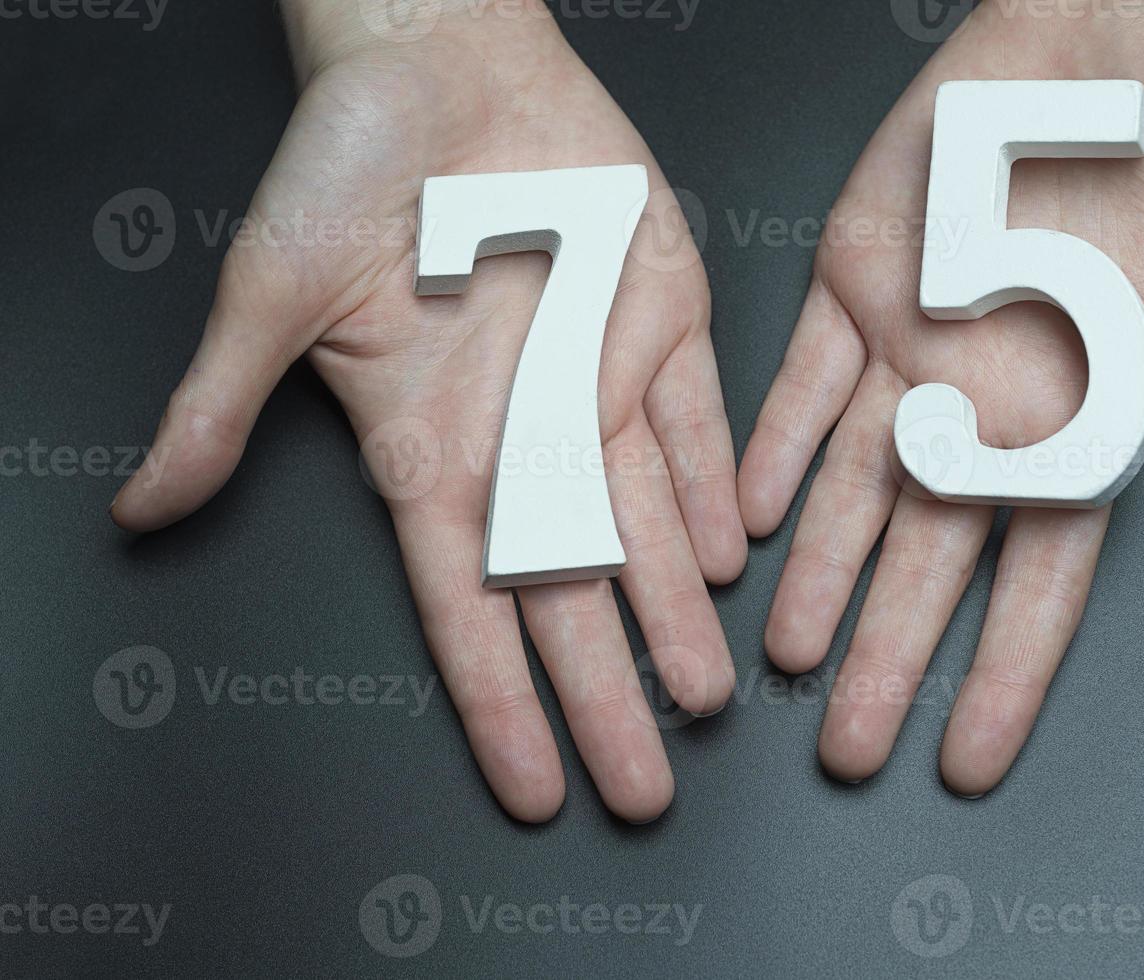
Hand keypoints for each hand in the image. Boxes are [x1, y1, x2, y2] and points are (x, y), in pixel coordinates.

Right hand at [110, 1, 744, 822]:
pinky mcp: (659, 318)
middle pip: (572, 597)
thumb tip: (138, 508)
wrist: (437, 56)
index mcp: (433, 450)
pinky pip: (698, 422)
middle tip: (647, 788)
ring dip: (677, 611)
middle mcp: (524, 435)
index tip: (539, 788)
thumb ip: (221, 407)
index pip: (471, 610)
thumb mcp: (271, 291)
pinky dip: (716, 486)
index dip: (504, 704)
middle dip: (609, 695)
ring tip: (704, 696)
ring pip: (648, 526)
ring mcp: (597, 381)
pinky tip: (733, 555)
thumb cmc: (343, 162)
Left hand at [737, 1, 1143, 795]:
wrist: (1108, 20)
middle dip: (885, 656)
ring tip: (782, 657)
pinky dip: (774, 447)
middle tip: (843, 750)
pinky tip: (745, 517)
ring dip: (817, 573)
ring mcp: (913, 350)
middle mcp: (991, 404)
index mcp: (1085, 417)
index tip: (967, 760)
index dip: (1003, 672)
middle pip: (932, 559)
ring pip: (855, 488)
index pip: (1042, 577)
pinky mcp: (853, 284)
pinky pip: (802, 384)